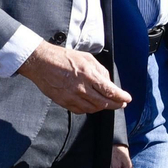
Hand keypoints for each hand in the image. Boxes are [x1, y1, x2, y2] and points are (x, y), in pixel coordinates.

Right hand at [17, 42, 131, 112]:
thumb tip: (108, 81)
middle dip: (116, 105)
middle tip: (121, 104)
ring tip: (107, 103)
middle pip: (103, 103)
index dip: (121, 97)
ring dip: (103, 107)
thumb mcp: (86, 57)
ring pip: (93, 109)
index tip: (127, 99)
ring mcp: (72, 97)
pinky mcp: (63, 102)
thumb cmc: (63, 57)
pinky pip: (80, 110)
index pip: (110, 91)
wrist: (41, 62)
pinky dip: (89, 109)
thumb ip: (100, 70)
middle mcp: (81, 88)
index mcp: (89, 75)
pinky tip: (92, 105)